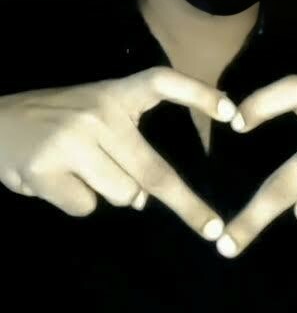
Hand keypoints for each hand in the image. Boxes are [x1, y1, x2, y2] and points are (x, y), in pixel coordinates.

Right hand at [0, 67, 235, 240]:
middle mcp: (98, 113)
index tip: (232, 113)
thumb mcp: (93, 116)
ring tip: (76, 169)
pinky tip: (54, 179)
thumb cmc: (53, 120)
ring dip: (107, 192)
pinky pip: (86, 206)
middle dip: (187, 205)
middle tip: (212, 230)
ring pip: (120, 194)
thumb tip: (142, 198)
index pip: (162, 82)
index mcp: (114, 92)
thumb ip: (124, 146)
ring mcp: (73, 139)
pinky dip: (76, 201)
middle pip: (153, 169)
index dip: (197, 93)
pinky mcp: (48, 167)